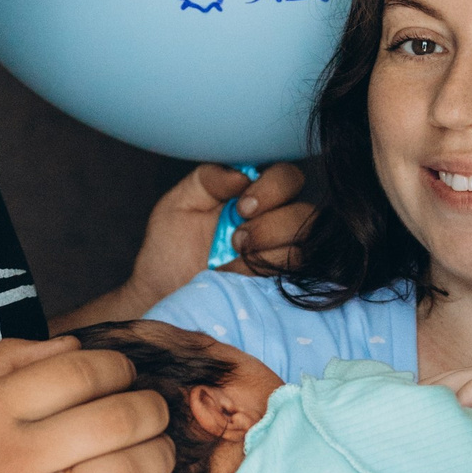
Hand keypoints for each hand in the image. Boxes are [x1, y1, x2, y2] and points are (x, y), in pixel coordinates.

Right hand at [0, 337, 175, 472]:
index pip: (81, 371)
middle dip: (151, 410)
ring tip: (157, 455)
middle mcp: (14, 458)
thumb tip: (75, 345)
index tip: (125, 376)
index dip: (118, 367)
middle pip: (117, 418)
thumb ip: (8, 362)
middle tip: (153, 414)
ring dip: (158, 459)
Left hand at [63, 161, 310, 325]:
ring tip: (234, 259)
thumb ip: (208, 179)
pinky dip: (266, 272)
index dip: (273, 187)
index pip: (287, 177)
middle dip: (272, 223)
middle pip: (306, 211)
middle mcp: (276, 222)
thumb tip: (242, 173)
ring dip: (268, 250)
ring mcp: (282, 255)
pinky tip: (239, 277)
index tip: (242, 206)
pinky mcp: (283, 285)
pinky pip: (296, 275)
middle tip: (237, 239)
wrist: (165, 298)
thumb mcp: (179, 205)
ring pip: (304, 244)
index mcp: (255, 195)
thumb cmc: (171, 251)